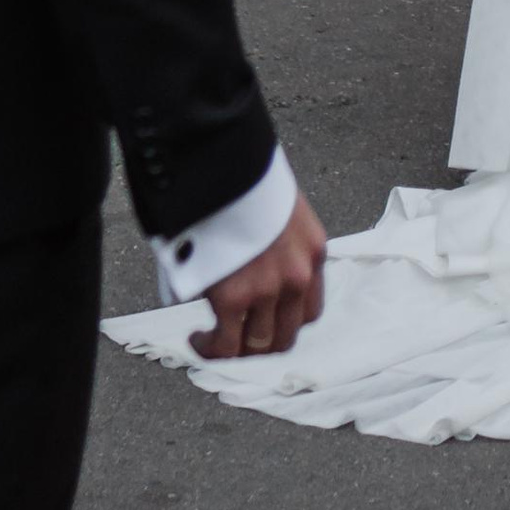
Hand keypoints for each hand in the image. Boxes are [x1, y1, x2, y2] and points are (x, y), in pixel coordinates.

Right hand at [193, 188, 326, 360]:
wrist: (220, 160)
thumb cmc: (242, 179)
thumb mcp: (278, 211)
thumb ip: (275, 247)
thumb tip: (250, 273)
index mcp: (312, 252)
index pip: (309, 312)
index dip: (282, 323)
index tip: (262, 323)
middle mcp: (297, 276)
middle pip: (285, 336)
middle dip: (259, 343)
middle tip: (234, 339)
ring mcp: (267, 289)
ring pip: (256, 345)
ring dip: (233, 349)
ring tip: (210, 340)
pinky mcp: (233, 297)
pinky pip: (224, 344)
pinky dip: (210, 348)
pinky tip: (197, 338)